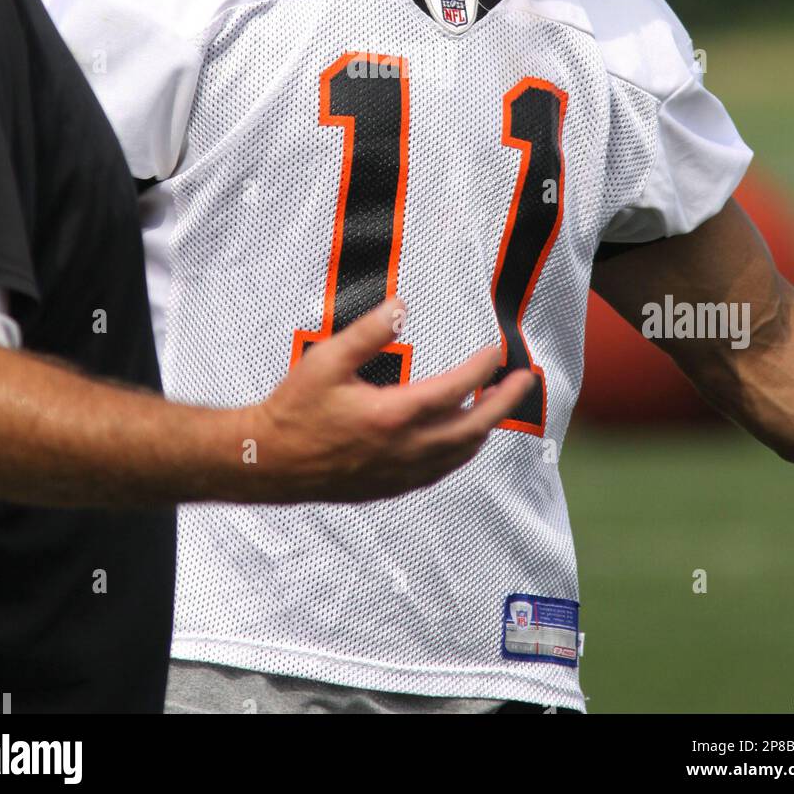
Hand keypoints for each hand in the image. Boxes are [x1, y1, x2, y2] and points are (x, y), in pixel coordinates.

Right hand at [243, 298, 532, 501]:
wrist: (268, 462)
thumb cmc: (294, 408)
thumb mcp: (326, 360)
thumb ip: (368, 333)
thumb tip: (402, 307)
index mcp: (392, 416)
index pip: (455, 390)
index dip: (482, 369)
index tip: (497, 351)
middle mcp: (404, 449)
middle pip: (472, 427)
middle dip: (504, 402)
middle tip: (525, 381)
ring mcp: (399, 472)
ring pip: (459, 453)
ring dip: (485, 428)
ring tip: (498, 406)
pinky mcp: (390, 486)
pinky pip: (440, 470)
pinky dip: (461, 451)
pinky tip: (462, 440)